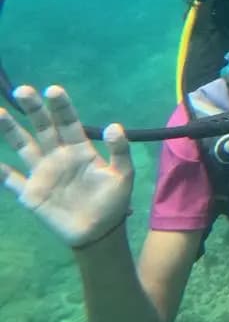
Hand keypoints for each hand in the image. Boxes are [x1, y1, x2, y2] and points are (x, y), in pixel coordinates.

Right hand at [0, 86, 133, 247]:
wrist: (99, 232)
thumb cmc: (113, 201)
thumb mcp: (123, 175)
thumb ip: (120, 151)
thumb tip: (114, 126)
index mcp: (79, 149)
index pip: (68, 122)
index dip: (61, 106)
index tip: (53, 90)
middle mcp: (57, 156)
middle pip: (42, 128)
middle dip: (33, 109)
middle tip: (22, 90)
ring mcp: (42, 173)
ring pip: (23, 147)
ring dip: (11, 130)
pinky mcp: (31, 193)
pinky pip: (11, 180)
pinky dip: (1, 172)